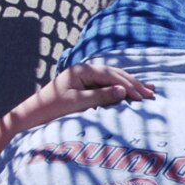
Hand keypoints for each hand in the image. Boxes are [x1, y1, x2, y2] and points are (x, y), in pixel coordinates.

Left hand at [14, 63, 153, 128]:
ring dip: (130, 85)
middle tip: (151, 93)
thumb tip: (123, 90)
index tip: (142, 96)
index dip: (128, 85)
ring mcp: (84, 78)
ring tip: (148, 91)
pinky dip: (120, 90)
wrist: (32, 115)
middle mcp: (84, 70)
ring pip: (112, 79)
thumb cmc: (52, 109)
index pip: (110, 75)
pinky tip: (131, 92)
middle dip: (134, 84)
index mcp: (81, 70)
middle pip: (114, 74)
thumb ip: (101, 96)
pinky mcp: (84, 87)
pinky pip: (106, 86)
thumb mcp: (78, 103)